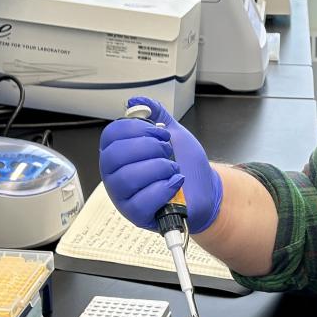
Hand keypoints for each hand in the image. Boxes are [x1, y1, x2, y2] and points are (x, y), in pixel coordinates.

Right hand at [99, 96, 223, 232]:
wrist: (205, 189)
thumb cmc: (185, 164)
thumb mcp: (172, 133)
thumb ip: (156, 114)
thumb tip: (136, 101)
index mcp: (119, 153)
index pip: (111, 134)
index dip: (137, 129)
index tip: (158, 132)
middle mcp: (115, 174)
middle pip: (116, 155)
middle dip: (149, 147)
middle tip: (166, 151)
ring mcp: (123, 196)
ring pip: (128, 177)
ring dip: (159, 168)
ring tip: (172, 169)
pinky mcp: (135, 215)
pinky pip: (141, 200)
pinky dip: (164, 188)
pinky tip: (175, 183)